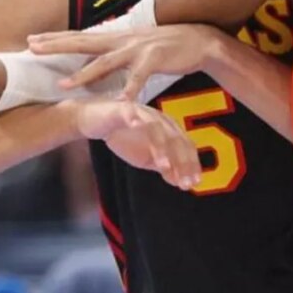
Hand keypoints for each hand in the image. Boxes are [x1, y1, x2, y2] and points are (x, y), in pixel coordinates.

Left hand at [28, 25, 224, 100]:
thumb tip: (98, 63)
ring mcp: (138, 49)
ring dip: (84, 74)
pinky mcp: (155, 59)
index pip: (81, 37)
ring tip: (63, 83)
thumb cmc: (169, 47)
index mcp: (118, 38)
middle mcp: (123, 40)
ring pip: (105, 63)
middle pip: (84, 43)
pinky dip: (129, 90)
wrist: (200, 40)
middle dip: (57, 45)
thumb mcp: (138, 48)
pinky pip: (139, 78)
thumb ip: (118, 55)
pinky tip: (120, 101)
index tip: (31, 40)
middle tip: (31, 47)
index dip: (56, 38)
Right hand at [71, 98, 200, 190]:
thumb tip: (180, 182)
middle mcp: (160, 120)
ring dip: (161, 147)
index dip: (191, 165)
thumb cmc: (125, 137)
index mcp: (169, 130)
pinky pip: (131, 114)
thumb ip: (164, 167)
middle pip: (175, 139)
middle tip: (183, 182)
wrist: (97, 122)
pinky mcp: (124, 109)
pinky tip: (137, 126)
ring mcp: (143, 113)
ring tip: (164, 166)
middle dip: (182, 162)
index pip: (186, 147)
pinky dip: (136, 119)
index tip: (194, 183)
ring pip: (157, 129)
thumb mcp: (146, 157)